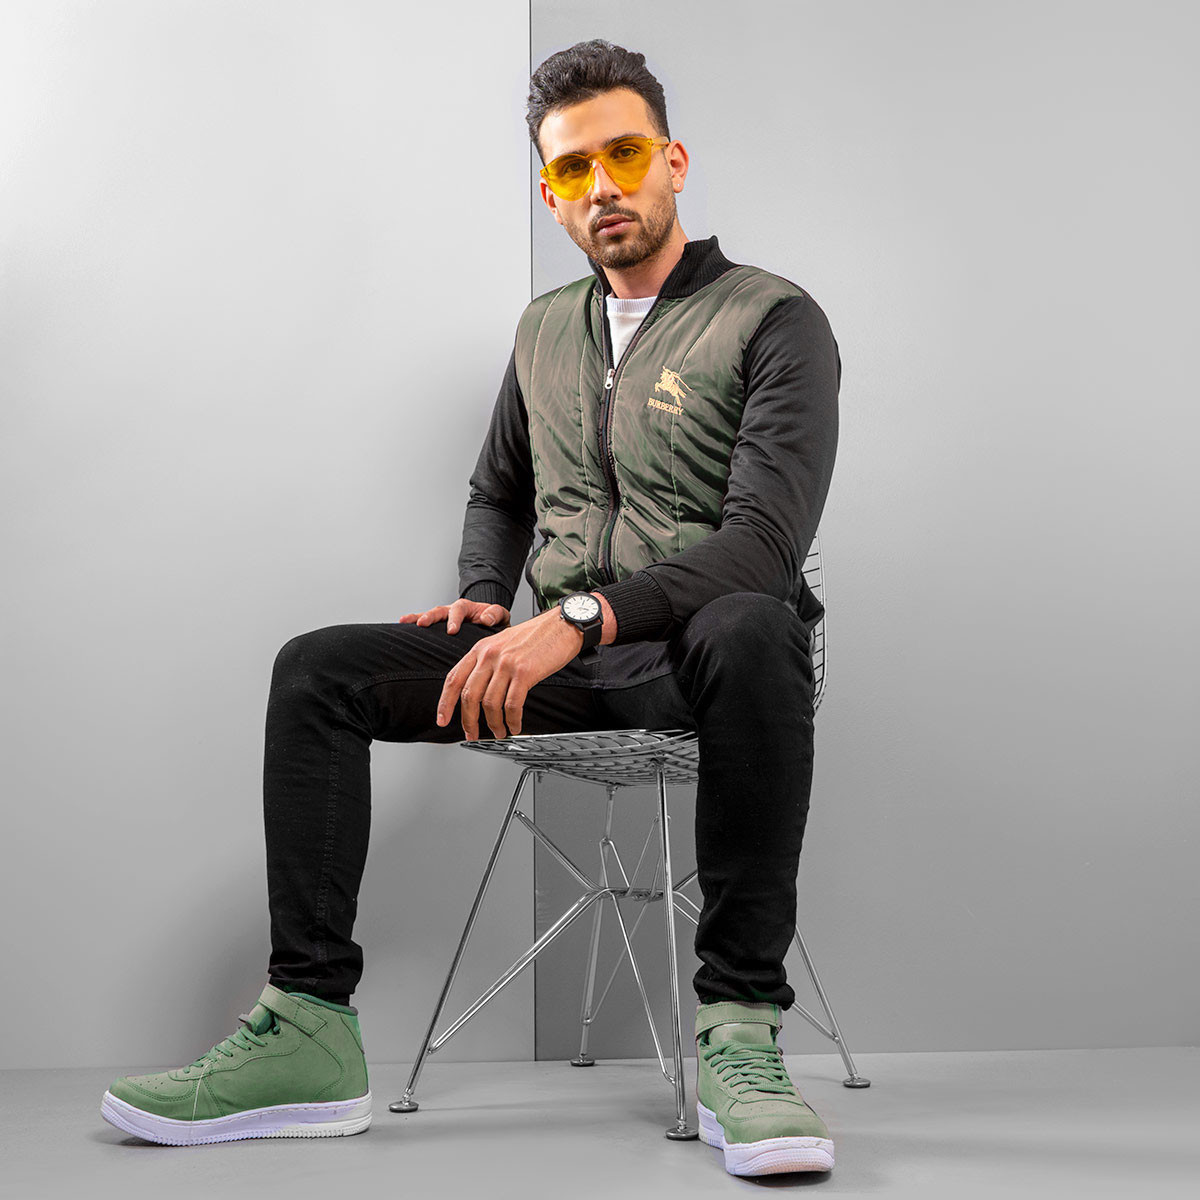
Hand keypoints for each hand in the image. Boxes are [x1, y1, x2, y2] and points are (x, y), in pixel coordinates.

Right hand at [398, 598, 510, 633]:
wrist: (489, 623)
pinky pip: (424, 623)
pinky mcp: (438, 626)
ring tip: (404, 621)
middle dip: (430, 616)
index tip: (452, 631)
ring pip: (429, 615)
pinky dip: (414, 622)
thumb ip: (496, 614)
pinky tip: (402, 625)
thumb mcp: (501, 616)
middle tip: (422, 624)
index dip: (455, 620)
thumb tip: (486, 618)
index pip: (459, 610)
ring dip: (417, 618)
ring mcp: (444, 618)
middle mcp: (452, 610)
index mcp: (467, 608)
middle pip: (439, 610)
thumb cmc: (494, 622)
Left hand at [435, 607, 584, 739]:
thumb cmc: (537, 636)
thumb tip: (479, 691)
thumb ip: (488, 662)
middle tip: (472, 734)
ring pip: (489, 703)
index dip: (445, 703)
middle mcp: (489, 655)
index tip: (442, 719)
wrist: (562, 625)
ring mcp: (506, 663)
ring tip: (499, 732)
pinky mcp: (524, 672)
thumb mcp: (503, 643)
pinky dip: (512, 720)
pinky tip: (515, 725)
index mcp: (481, 648)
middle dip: (468, 721)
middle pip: (468, 695)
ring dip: (493, 723)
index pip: (453, 679)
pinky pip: (512, 705)